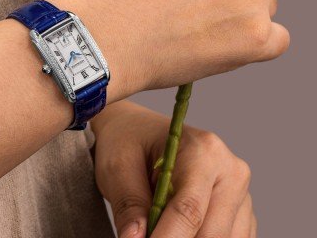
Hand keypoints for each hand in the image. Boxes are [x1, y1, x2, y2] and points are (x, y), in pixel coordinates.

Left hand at [92, 102, 255, 237]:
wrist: (139, 130)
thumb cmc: (130, 141)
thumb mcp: (118, 166)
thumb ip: (129, 205)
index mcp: (204, 151)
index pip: (190, 210)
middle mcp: (231, 171)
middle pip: (211, 234)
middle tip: (143, 237)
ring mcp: (240, 193)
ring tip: (158, 226)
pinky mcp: (240, 212)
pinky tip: (176, 228)